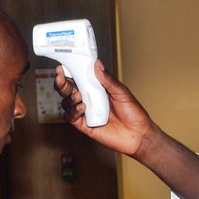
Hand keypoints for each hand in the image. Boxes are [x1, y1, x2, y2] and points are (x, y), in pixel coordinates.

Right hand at [56, 59, 198, 198]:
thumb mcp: (121, 92)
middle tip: (60, 77)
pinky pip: (71, 118)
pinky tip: (82, 108)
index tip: (62, 66)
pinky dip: (73, 112)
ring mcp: (86, 113)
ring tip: (78, 96)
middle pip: (68, 90)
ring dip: (69, 98)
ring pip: (67, 103)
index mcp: (96, 89)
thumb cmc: (133, 113)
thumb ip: (108, 80)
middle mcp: (89, 100)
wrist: (139, 135)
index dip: (68, 72)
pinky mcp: (85, 126)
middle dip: (61, 83)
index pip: (78, 79)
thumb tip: (97, 64)